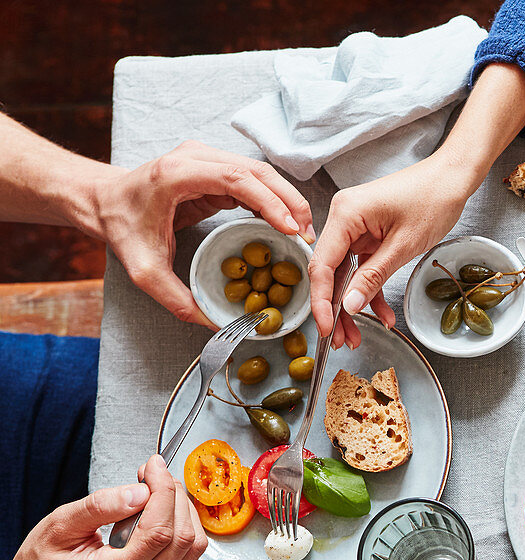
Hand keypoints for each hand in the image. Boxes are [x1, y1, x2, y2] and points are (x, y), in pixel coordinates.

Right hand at [0, 455, 206, 559]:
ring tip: (158, 492)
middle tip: (155, 476)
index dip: (162, 492)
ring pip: (191, 549)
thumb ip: (99, 507)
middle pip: (180, 539)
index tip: (155, 467)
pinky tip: (163, 513)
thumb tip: (141, 491)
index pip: (157, 533)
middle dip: (174, 497)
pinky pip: (185, 558)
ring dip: (183, 512)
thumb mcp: (57, 528)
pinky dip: (182, 528)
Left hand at [87, 141, 313, 324]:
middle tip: (308, 236)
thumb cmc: (122, 227)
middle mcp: (196, 156)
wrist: (103, 201)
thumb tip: (214, 324)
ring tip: (304, 233)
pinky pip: (253, 180)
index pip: (237, 179)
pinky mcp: (215, 167)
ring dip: (287, 200)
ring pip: (261, 172)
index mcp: (178, 173)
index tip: (292, 229)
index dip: (270, 202)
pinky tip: (286, 224)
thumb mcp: (144, 271)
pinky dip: (274, 200)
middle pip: (258, 171)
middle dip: (289, 202)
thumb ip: (177, 299)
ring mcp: (207, 158)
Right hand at [309, 151, 471, 348]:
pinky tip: (381, 315)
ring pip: (347, 275)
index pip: (322, 265)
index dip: (321, 301)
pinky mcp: (369, 234)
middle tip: (343, 341)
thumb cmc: (432, 199)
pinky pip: (364, 268)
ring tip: (358, 336)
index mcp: (345, 214)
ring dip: (354, 305)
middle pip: (331, 272)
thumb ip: (373, 277)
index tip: (326, 329)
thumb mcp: (404, 245)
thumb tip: (349, 306)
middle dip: (337, 310)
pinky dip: (371, 290)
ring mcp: (356, 227)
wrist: (452, 177)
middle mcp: (344, 218)